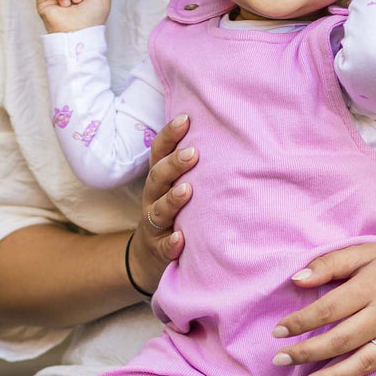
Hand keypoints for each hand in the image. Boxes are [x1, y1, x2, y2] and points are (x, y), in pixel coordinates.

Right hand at [126, 114, 197, 294]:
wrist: (150, 256)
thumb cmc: (174, 211)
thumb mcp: (177, 185)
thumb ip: (192, 165)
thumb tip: (225, 129)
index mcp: (159, 180)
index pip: (159, 152)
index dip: (169, 135)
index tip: (186, 118)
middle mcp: (152, 199)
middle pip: (157, 178)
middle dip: (173, 165)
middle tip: (192, 153)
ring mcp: (154, 225)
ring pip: (157, 211)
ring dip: (171, 200)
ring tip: (187, 191)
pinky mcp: (159, 250)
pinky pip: (163, 247)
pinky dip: (171, 243)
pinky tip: (181, 239)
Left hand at [271, 241, 375, 375]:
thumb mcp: (365, 252)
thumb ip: (330, 264)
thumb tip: (297, 280)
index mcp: (371, 287)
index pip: (329, 308)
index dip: (300, 322)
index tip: (277, 332)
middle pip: (342, 339)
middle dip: (308, 352)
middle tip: (279, 360)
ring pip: (367, 360)